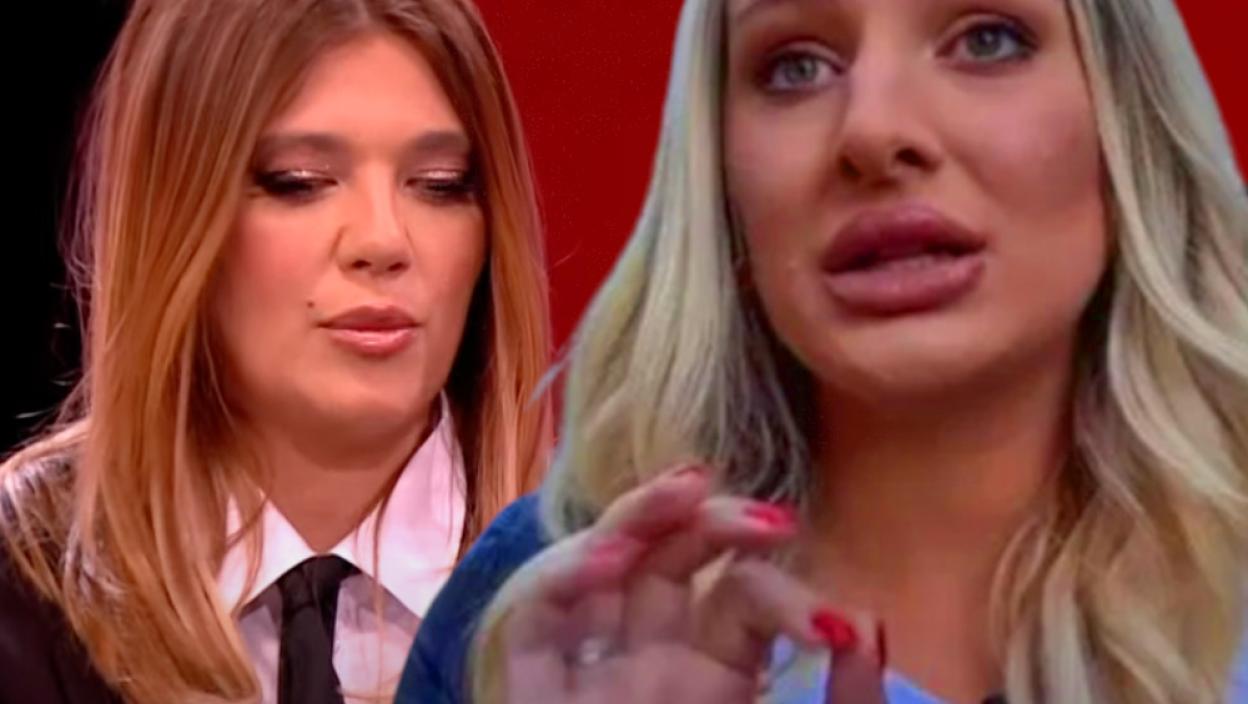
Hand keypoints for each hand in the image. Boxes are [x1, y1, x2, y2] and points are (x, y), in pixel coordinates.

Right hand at [492, 464, 885, 702]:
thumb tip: (868, 621)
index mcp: (716, 677)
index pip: (741, 600)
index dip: (785, 596)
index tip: (838, 634)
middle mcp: (651, 665)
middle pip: (665, 562)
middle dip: (707, 522)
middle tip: (768, 517)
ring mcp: (593, 677)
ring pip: (598, 570)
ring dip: (634, 521)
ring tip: (689, 491)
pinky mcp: (535, 697)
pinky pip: (533, 623)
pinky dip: (559, 579)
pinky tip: (608, 561)